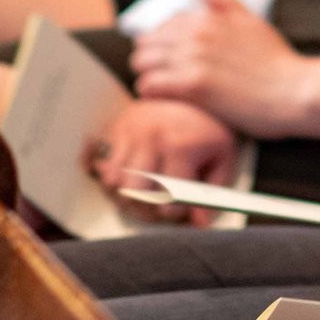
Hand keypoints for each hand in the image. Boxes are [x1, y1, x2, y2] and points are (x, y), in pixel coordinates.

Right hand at [93, 98, 238, 221]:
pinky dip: (109, 178)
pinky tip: (128, 176)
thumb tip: (199, 223)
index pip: (167, 203)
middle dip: (145, 208)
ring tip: (145, 190)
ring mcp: (128, 131)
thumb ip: (213, 195)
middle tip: (159, 202)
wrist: (190, 95)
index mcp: (180, 146)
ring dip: (125, 195)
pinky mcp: (113, 128)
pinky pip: (97, 165)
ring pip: (112, 184)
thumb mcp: (222, 159)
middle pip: (133, 195)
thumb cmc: (207, 133)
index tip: (181, 205)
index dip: (174, 213)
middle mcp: (150, 138)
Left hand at [129, 0, 319, 139]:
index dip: (163, 44)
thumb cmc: (277, 61)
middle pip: (146, 43)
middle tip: (161, 77)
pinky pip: (149, 85)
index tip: (169, 60)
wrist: (295, 90)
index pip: (164, 26)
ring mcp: (193, 58)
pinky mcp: (192, 85)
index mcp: (207, 18)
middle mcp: (196, 34)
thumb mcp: (252, 22)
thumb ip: (224, 3)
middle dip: (149, 59)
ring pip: (142, 63)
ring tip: (160, 89)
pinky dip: (150, 92)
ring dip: (147, 75)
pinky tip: (161, 98)